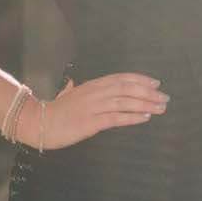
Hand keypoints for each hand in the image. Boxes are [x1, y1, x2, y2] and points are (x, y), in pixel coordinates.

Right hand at [17, 73, 167, 148]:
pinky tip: (144, 117)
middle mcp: (95, 93)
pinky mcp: (90, 122)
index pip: (121, 78)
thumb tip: (72, 84)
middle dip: (148, 92)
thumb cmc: (53, 111)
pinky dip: (132, 116)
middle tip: (164, 97)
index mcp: (93, 85)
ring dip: (145, 104)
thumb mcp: (67, 95)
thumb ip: (74, 89)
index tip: (156, 83)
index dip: (140, 80)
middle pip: (127, 88)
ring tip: (160, 108)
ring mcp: (93, 107)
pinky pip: (116, 118)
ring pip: (125, 102)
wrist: (36, 122)